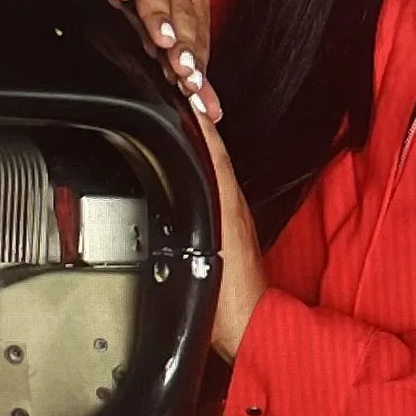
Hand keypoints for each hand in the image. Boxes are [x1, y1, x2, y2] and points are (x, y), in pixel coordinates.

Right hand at [44, 0, 222, 119]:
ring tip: (162, 40)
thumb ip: (170, 56)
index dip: (198, 66)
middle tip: (186, 75)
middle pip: (180, 15)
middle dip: (184, 47)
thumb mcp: (152, 15)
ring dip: (158, 15)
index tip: (200, 95)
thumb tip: (194, 100)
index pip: (196, 35)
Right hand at [193, 107, 265, 361]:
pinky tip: (183, 171)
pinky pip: (211, 186)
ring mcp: (232, 214)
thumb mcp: (200, 247)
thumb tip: (185, 173)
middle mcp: (232, 200)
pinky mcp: (228, 230)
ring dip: (195, 144)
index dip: (194, 117)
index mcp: (226, 198)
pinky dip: (198, 170)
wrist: (245, 323)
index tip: (179, 92)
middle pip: (211, 149)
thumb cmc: (224, 296)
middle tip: (170, 97)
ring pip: (211, 166)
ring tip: (173, 124)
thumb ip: (196, 207)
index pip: (210, 144)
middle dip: (192, 123)